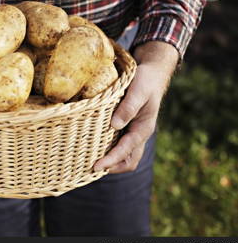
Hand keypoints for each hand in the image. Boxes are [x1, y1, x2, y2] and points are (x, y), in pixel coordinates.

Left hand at [94, 41, 178, 173]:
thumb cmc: (145, 81)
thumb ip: (128, 108)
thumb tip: (115, 125)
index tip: (95, 166)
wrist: (152, 73)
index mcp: (143, 128)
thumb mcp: (138, 91)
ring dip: (111, 161)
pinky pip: (119, 144)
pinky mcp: (127, 127)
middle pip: (128, 161)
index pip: (126, 151)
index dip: (111, 160)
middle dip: (112, 167)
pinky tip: (94, 147)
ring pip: (125, 155)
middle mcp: (139, 134)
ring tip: (90, 162)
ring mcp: (133, 132)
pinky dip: (109, 150)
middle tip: (91, 169)